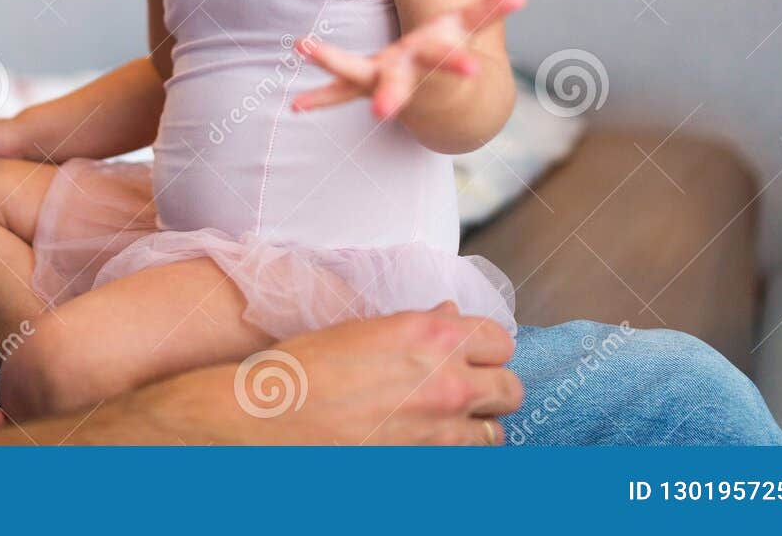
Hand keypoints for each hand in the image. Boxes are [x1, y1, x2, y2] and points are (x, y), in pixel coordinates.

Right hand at [143, 304, 520, 444]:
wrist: (271, 414)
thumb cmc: (307, 364)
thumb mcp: (365, 328)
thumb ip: (419, 325)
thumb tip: (451, 317)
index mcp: (432, 335)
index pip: (500, 340)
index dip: (487, 346)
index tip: (474, 352)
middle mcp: (447, 381)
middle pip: (510, 388)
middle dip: (494, 385)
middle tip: (469, 386)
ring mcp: (439, 429)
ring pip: (496, 431)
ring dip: (479, 423)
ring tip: (450, 418)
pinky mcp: (426, 463)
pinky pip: (465, 460)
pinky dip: (456, 452)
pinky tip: (430, 441)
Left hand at [292, 0, 525, 119]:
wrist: (438, 100)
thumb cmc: (449, 51)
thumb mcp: (467, 27)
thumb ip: (491, 10)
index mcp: (431, 59)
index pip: (449, 58)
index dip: (460, 62)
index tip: (472, 68)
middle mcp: (404, 75)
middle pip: (396, 84)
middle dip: (390, 96)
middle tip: (379, 112)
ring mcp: (380, 83)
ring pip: (353, 77)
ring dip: (331, 64)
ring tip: (303, 44)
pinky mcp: (362, 86)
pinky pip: (337, 93)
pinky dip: (320, 99)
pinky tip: (295, 106)